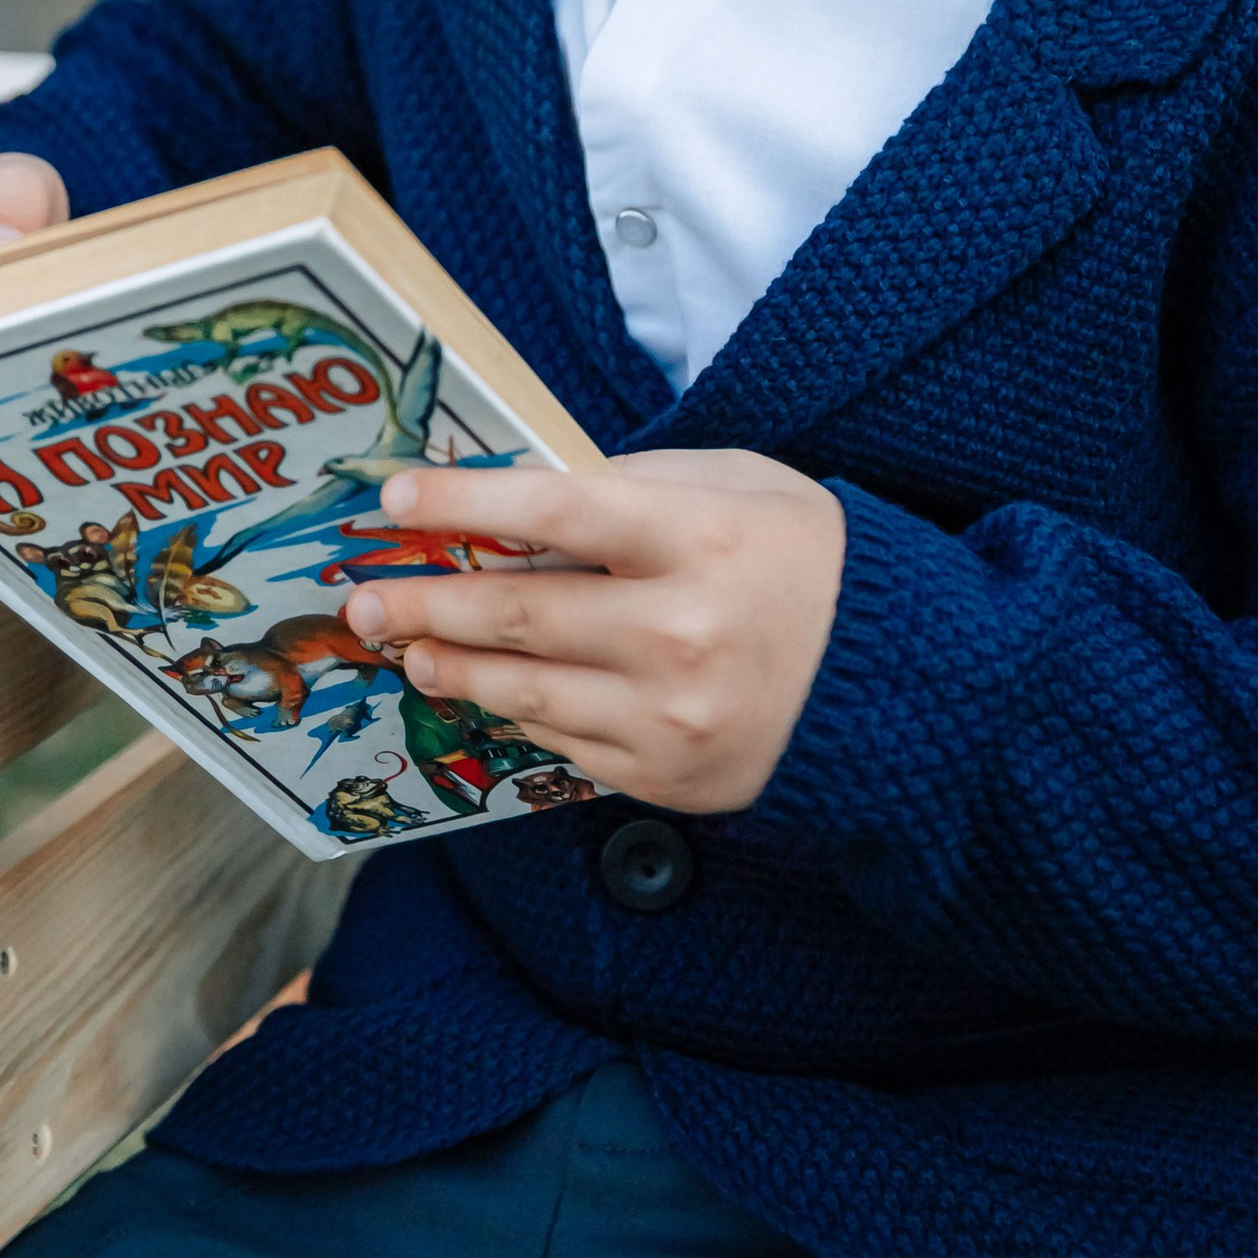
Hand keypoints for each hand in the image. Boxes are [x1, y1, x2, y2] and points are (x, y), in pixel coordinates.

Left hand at [339, 448, 844, 817]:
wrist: (894, 681)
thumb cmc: (804, 560)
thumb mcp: (733, 485)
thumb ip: (630, 484)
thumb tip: (520, 500)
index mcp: (698, 537)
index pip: (552, 508)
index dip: (462, 502)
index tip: (395, 498)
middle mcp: (680, 629)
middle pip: (518, 609)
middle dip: (424, 600)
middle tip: (363, 599)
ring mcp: (671, 712)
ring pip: (524, 687)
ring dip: (448, 664)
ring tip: (404, 645)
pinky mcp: (666, 773)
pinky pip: (561, 741)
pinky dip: (511, 712)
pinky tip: (477, 688)